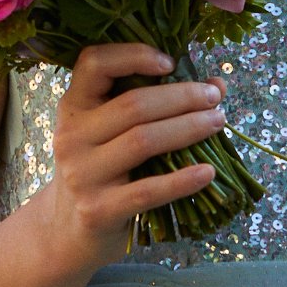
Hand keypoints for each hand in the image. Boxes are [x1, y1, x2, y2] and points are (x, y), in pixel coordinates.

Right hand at [44, 43, 224, 270]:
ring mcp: (82, 174)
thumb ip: (155, 104)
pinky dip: (182, 180)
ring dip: (188, 129)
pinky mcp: (97, 210)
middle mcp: (72, 136)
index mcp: (73, 107)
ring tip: (218, 123)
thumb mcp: (110, 133)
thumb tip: (217, 84)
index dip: (133, 55)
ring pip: (143, 141)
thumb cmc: (100, 171)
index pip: (93, 63)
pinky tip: (208, 172)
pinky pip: (147, 191)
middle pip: (133, 105)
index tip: (171, 63)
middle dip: (182, 97)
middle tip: (214, 99)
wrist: (67, 230)